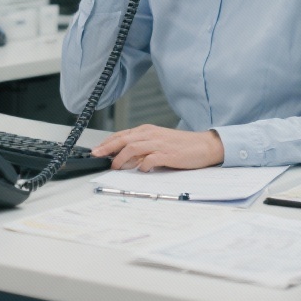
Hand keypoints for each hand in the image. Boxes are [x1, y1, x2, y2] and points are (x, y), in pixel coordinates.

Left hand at [91, 125, 222, 170]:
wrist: (204, 145)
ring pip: (133, 148)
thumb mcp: (158, 141)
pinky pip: (150, 159)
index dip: (107, 143)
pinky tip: (140, 170)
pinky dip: (142, 165)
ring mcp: (159, 144)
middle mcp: (151, 135)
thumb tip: (123, 158)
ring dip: (121, 158)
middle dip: (107, 148)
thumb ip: (142, 148)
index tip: (96, 151)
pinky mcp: (168, 155)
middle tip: (96, 156)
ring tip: (115, 167)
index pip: (122, 135)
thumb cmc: (181, 145)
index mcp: (147, 130)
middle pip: (123, 139)